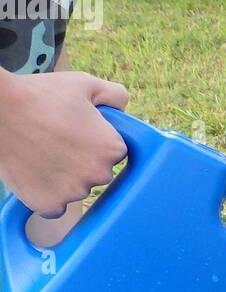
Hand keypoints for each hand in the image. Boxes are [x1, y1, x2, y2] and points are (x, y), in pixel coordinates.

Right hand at [0, 69, 129, 218]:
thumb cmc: (39, 95)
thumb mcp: (84, 84)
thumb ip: (114, 94)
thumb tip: (123, 106)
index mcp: (113, 149)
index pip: (114, 152)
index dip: (95, 141)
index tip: (76, 132)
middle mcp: (100, 175)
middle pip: (95, 173)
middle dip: (81, 161)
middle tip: (56, 141)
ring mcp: (74, 192)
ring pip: (75, 189)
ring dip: (63, 178)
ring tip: (41, 152)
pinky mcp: (50, 204)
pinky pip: (55, 207)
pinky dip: (46, 195)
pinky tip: (36, 174)